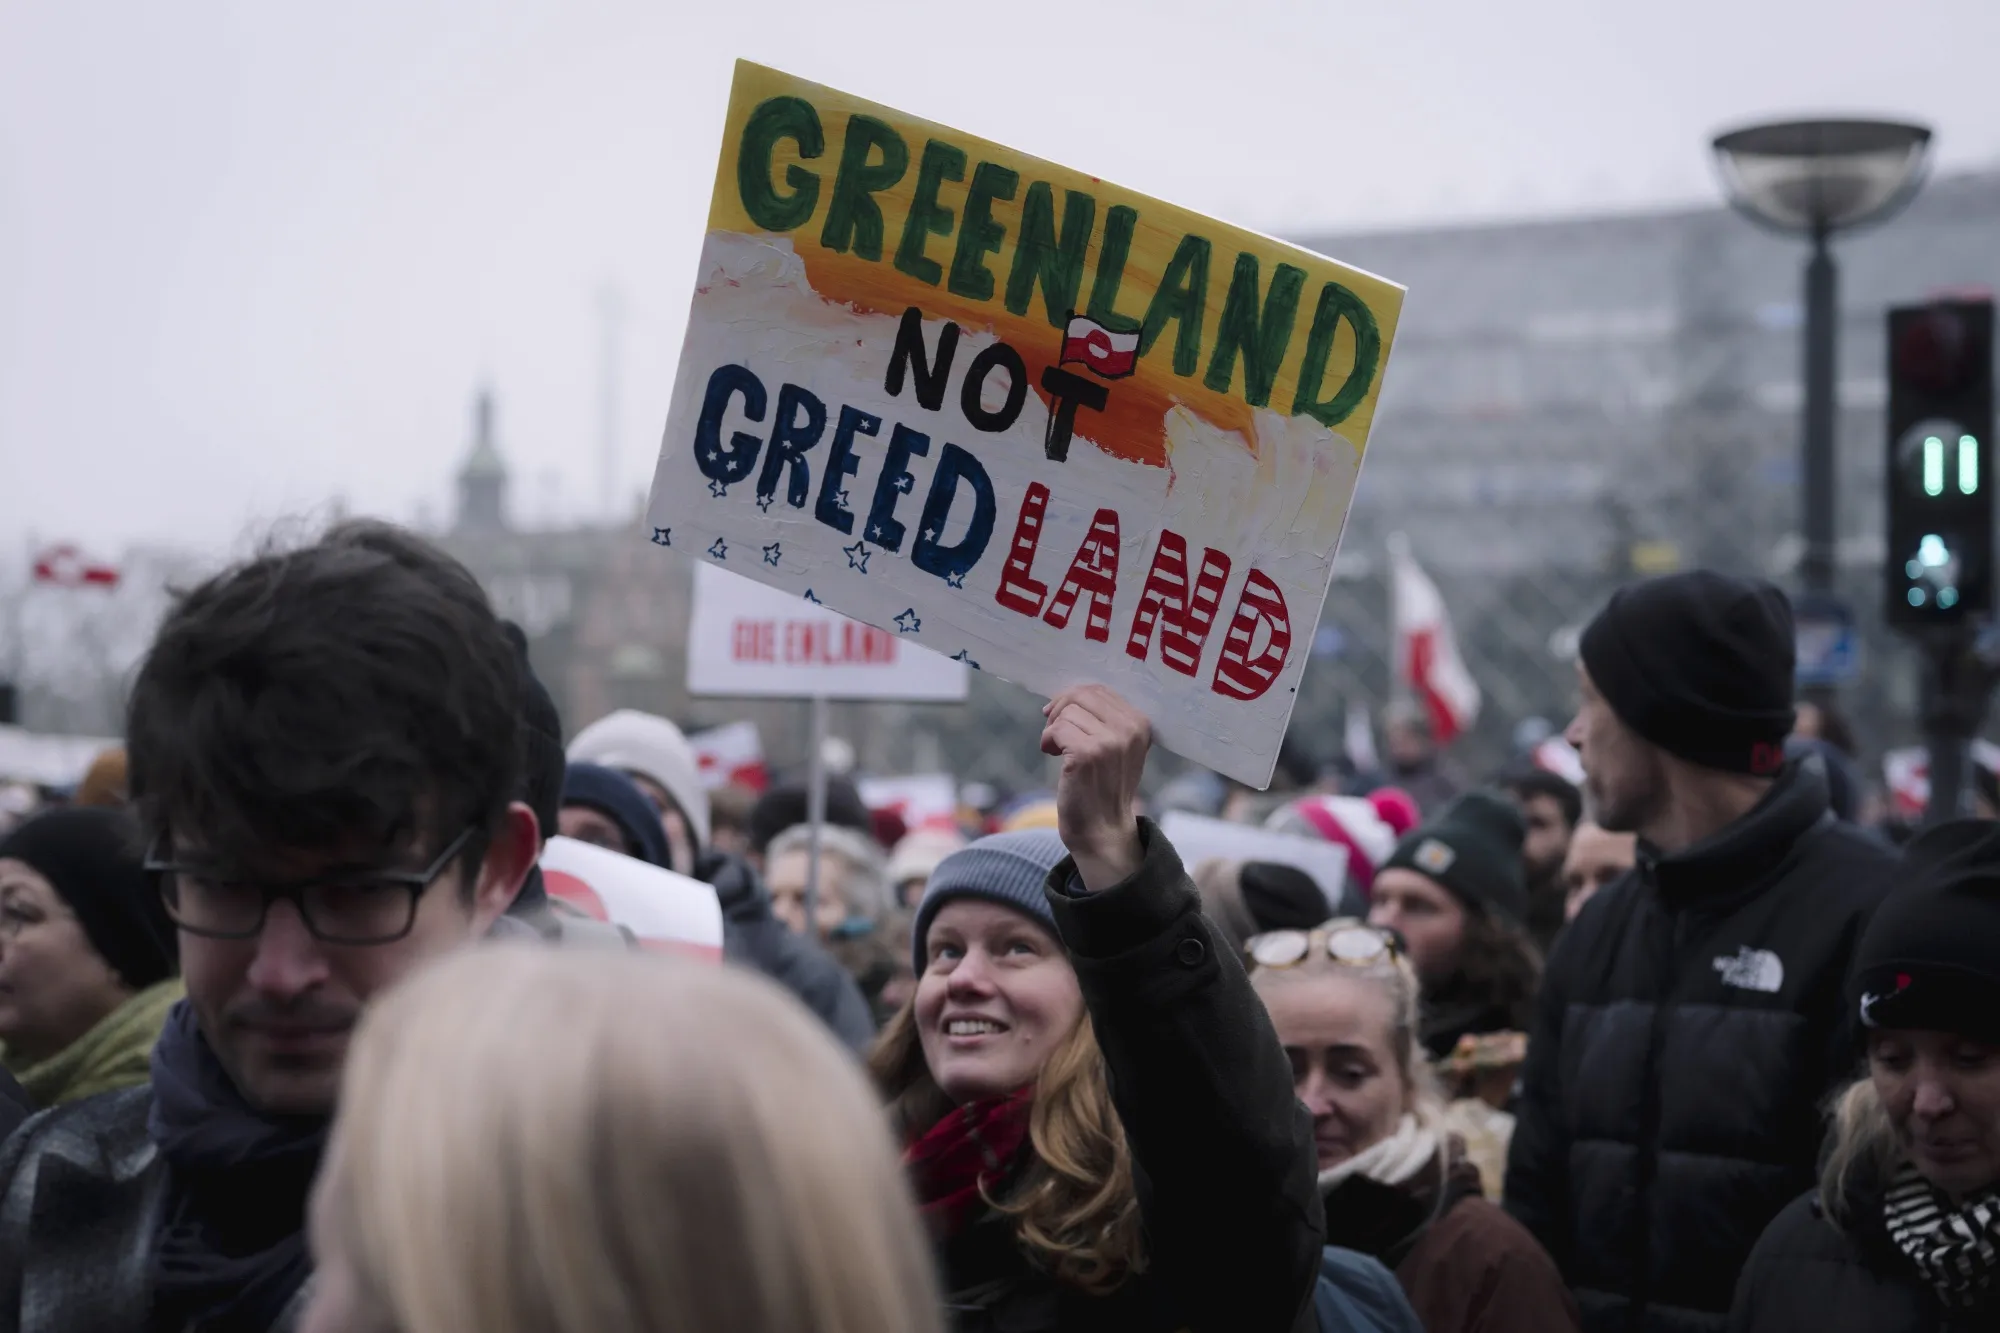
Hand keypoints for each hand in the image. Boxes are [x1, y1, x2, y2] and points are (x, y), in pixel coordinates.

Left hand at [1040, 685, 1150, 891]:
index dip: (1073, 699)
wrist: (1103, 830)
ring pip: (1066, 712)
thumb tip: (1068, 695)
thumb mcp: (1117, 748)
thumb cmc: (1103, 787)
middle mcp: (1130, 729)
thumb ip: (1105, 719)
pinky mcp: (1087, 754)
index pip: (1099, 689)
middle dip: (1061, 710)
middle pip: (1081, 695)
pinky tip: (1053, 755)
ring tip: (1058, 750)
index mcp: (1141, 723)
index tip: (1062, 717)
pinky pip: (1057, 729)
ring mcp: (1110, 741)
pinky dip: (1048, 741)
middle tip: (1055, 734)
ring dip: (1053, 730)